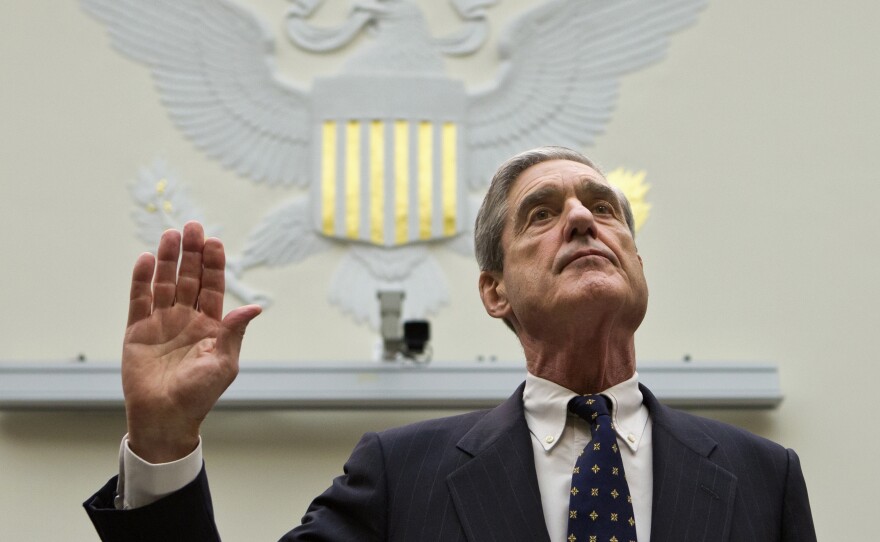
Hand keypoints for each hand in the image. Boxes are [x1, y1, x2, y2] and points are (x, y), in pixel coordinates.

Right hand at [122, 221, 260, 462]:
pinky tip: (148, 259)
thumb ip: (234, 331)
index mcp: (211, 325)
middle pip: (189, 278)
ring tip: (171, 234)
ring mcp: (161, 323)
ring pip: (165, 283)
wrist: (165, 417)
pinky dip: (142, 279)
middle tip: (193, 226)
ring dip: (169, 259)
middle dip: (192, 253)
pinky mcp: (137, 331)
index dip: (213, 265)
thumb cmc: (200, 394)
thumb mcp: (224, 362)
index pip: (213, 287)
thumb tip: (256, 307)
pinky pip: (139, 300)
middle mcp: (186, 319)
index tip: (214, 242)